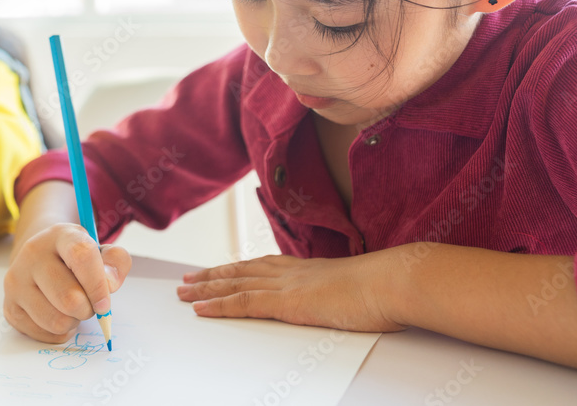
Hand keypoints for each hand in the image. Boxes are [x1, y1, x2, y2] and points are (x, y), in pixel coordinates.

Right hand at [3, 223, 130, 342]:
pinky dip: (59, 332)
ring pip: (57, 321)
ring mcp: (16, 281)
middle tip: (89, 302)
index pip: (82, 257)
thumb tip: (110, 285)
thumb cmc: (76, 258)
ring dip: (73, 322)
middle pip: (69, 298)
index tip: (105, 304)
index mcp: (60, 235)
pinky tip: (57, 314)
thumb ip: (116, 263)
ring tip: (72, 308)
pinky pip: (44, 334)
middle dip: (88, 308)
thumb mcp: (101, 251)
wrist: (39, 257)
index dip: (98, 285)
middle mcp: (32, 254)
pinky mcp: (10, 307)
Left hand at [176, 252, 405, 332]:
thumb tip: (345, 301)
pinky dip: (218, 305)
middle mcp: (290, 272)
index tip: (218, 270)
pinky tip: (201, 309)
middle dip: (212, 276)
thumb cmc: (384, 288)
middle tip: (187, 279)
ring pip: (234, 285)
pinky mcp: (287, 302)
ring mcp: (287, 286)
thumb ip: (341, 293)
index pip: (261, 266)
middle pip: (240, 272)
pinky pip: (243, 303)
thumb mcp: (357, 290)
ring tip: (183, 292)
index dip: (236, 269)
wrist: (392, 282)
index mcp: (306, 268)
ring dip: (205, 289)